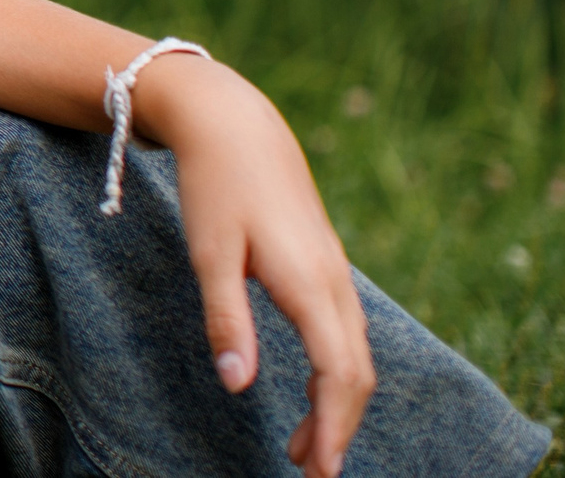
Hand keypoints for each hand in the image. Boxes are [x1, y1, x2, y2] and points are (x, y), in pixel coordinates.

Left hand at [137, 56, 373, 477]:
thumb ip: (226, 320)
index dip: (332, 427)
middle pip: (356, 373)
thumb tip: (239, 387)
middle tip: (308, 470)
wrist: (234, 122)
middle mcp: (334, 282)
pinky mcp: (325, 264)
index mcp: (310, 283)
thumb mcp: (209, 252)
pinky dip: (336, 371)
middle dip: (338, 426)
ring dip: (336, 402)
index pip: (338, 375)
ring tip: (304, 444)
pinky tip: (313, 387)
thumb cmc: (215, 185)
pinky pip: (345, 332)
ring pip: (354, 354)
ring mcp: (334, 272)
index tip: (318, 470)